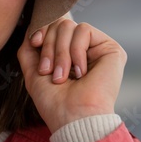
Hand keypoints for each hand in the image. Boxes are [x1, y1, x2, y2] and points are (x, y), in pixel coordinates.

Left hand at [17, 18, 126, 132]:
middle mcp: (85, 50)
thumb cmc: (54, 103)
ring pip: (70, 26)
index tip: (34, 42)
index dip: (42, 30)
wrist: (72, 117)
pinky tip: (80, 71)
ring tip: (63, 76)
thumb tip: (30, 27)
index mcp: (69, 55)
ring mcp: (98, 48)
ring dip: (61, 52)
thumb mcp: (33, 73)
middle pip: (60, 24)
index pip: (54, 27)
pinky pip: (84, 30)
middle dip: (49, 46)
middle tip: (50, 71)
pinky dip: (75, 50)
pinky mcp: (111, 48)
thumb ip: (29, 50)